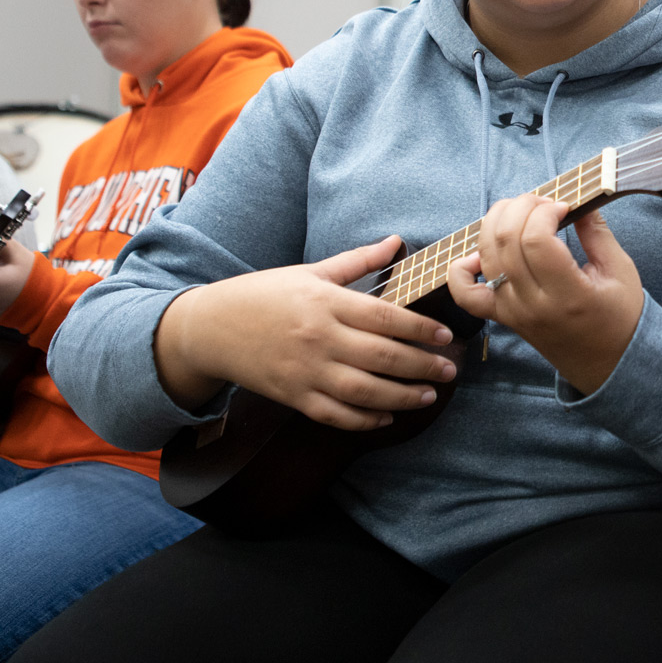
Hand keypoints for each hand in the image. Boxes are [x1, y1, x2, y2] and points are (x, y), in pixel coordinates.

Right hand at [155, 235, 458, 430]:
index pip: (385, 317)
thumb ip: (357, 261)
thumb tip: (396, 242)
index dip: (420, 329)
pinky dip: (364, 420)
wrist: (211, 327)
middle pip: (382, 357)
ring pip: (364, 392)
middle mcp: (319, 338)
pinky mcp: (294, 397)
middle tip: (450, 368)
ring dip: (402, 397)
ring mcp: (306, 371)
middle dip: (422, 366)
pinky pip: (336, 415)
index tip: (444, 335)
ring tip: (429, 394)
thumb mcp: (310, 271)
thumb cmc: (264, 294)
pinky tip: (387, 416)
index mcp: (325, 302)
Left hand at [447, 194, 643, 394]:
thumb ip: (597, 232)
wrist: (610, 365)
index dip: (545, 211)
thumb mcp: (620, 271)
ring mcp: (512, 313)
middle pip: (505, 241)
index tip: (563, 206)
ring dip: (496, 223)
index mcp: (569, 296)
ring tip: (521, 215)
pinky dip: (461, 269)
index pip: (536, 240)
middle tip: (542, 204)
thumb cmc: (621, 317)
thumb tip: (578, 198)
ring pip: (485, 256)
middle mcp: (533, 306)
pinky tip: (480, 253)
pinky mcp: (502, 317)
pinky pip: (465, 294)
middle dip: (520, 207)